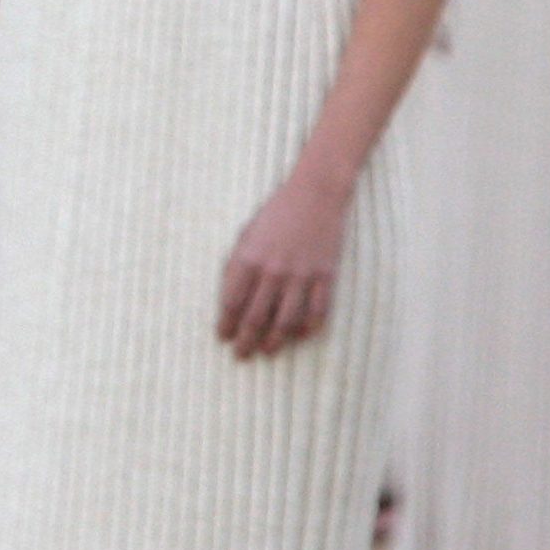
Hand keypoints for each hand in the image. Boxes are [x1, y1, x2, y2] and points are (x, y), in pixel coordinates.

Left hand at [218, 169, 347, 358]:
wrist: (315, 193)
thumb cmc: (276, 213)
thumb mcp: (247, 234)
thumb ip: (238, 265)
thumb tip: (231, 298)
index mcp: (249, 258)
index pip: (232, 302)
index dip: (226, 323)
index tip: (222, 337)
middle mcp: (274, 271)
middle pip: (256, 316)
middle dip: (245, 340)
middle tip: (241, 355)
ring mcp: (301, 275)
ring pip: (286, 321)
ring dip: (274, 341)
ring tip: (267, 351)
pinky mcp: (326, 276)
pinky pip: (318, 312)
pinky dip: (308, 328)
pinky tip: (300, 336)